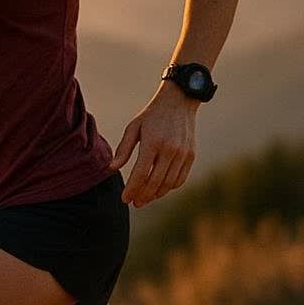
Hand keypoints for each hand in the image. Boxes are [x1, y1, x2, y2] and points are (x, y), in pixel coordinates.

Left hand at [109, 83, 200, 207]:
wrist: (179, 101)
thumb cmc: (152, 115)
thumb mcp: (134, 127)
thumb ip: (123, 149)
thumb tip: (112, 168)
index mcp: (153, 142)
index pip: (140, 173)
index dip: (132, 189)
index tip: (124, 199)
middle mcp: (170, 149)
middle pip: (155, 182)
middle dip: (143, 196)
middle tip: (134, 203)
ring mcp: (183, 153)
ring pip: (169, 183)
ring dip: (156, 194)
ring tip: (145, 198)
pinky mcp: (191, 155)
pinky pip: (180, 178)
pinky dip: (169, 187)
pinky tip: (159, 189)